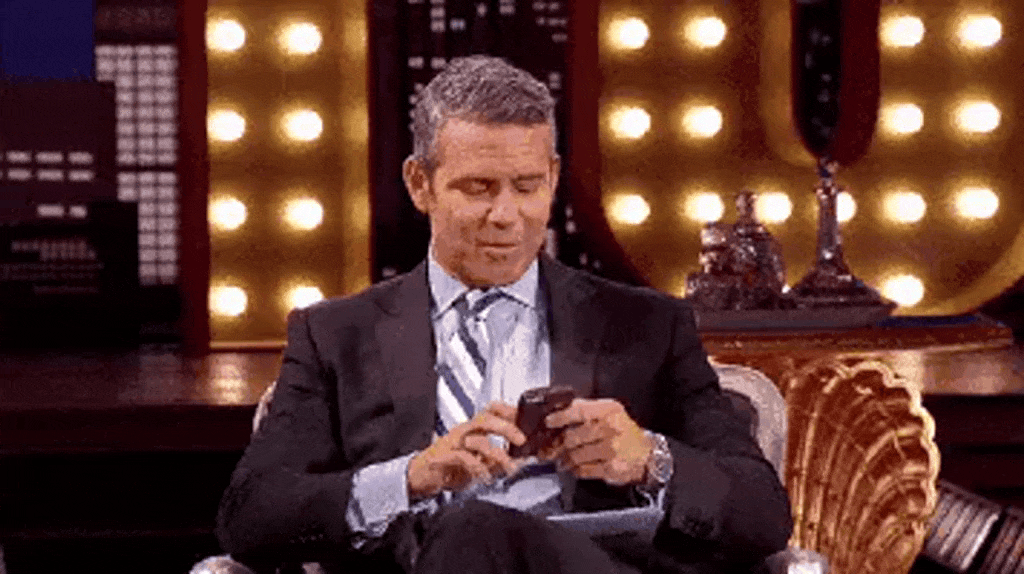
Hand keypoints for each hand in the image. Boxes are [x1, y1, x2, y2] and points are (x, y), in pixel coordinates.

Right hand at [407, 402, 529, 501]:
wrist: (420, 477)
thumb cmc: (449, 468)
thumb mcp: (479, 465)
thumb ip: (496, 462)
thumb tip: (519, 461)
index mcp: (472, 430)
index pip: (491, 412)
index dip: (509, 412)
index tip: (525, 419)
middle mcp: (463, 432)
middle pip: (486, 418)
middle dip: (506, 427)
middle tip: (521, 440)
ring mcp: (452, 443)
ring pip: (477, 438)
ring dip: (497, 454)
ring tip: (508, 468)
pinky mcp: (443, 457)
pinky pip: (463, 457)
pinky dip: (477, 467)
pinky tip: (484, 477)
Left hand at [539, 398, 653, 485]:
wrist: (646, 455)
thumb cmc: (625, 433)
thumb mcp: (609, 413)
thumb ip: (584, 409)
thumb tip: (557, 411)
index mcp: (609, 410)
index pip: (578, 411)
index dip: (560, 417)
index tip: (549, 422)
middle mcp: (611, 428)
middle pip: (572, 436)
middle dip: (558, 444)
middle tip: (552, 448)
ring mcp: (612, 449)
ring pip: (575, 455)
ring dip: (565, 459)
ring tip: (564, 459)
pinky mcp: (611, 468)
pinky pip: (583, 470)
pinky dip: (575, 470)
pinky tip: (576, 467)